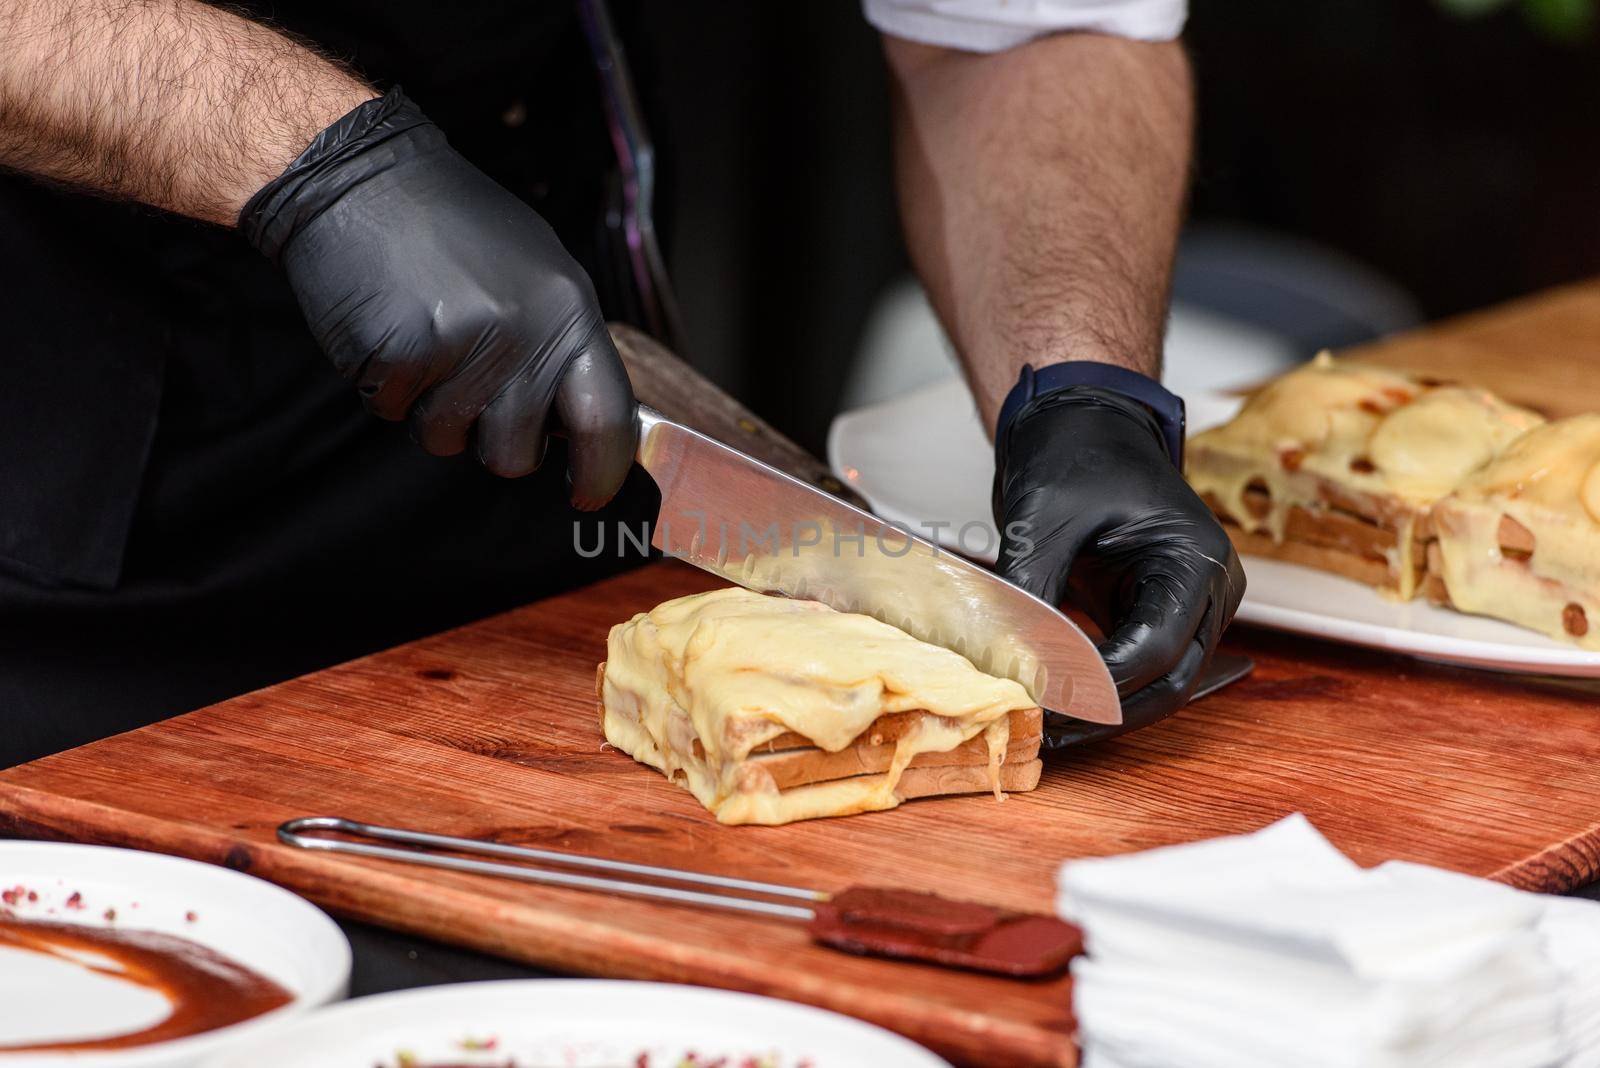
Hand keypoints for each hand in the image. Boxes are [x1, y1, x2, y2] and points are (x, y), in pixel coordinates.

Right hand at [239, 88, 635, 509]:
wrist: (358, 177)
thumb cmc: (452, 225)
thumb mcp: (538, 270)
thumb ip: (563, 343)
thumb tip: (584, 421)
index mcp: (569, 312)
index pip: (606, 419)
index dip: (601, 471)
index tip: (589, 493)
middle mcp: (523, 336)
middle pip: (515, 454)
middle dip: (490, 441)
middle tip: (470, 387)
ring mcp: (459, 350)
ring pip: (449, 441)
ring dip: (432, 408)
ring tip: (426, 336)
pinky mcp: (399, 360)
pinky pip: (396, 414)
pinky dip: (389, 386)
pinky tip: (390, 328)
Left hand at [993, 386, 1244, 745]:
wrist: (1079, 419)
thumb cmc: (1075, 450)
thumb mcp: (1045, 519)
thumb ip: (1030, 594)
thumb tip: (1009, 665)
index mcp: (1198, 560)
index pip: (1156, 649)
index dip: (1098, 683)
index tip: (1042, 699)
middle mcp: (1209, 591)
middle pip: (1168, 682)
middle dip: (1106, 713)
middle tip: (1044, 733)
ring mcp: (1188, 606)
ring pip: (1157, 686)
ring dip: (1103, 711)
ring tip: (1045, 729)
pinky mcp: (1154, 612)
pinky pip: (1135, 668)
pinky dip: (1098, 688)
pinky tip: (1053, 704)